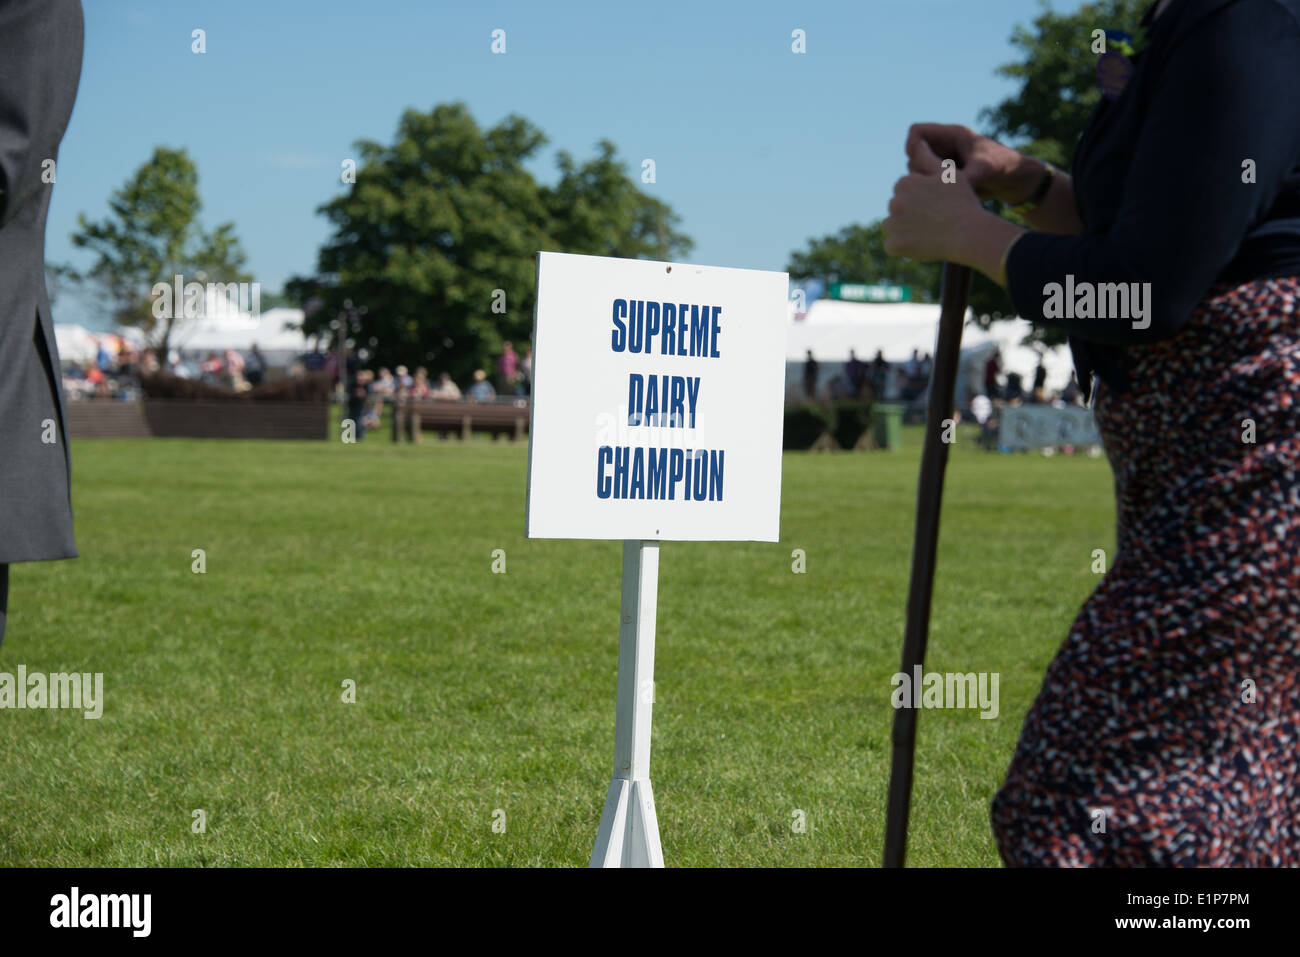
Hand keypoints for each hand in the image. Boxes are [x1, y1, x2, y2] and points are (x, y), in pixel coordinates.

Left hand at [883, 139, 984, 261]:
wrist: (968, 233)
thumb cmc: (962, 201)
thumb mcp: (948, 174)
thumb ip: (928, 158)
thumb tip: (916, 142)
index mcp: (904, 183)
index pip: (904, 191)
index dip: (920, 198)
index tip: (935, 204)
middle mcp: (894, 202)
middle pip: (897, 209)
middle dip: (910, 213)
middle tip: (933, 220)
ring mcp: (893, 225)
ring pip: (893, 227)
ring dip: (904, 230)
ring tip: (928, 232)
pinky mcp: (894, 245)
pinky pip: (892, 246)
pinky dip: (903, 248)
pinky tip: (921, 245)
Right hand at [904, 123, 1029, 203]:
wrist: (1015, 181)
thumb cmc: (1004, 167)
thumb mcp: (986, 170)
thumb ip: (964, 177)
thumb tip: (944, 187)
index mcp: (952, 135)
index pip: (917, 131)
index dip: (913, 146)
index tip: (922, 163)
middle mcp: (944, 147)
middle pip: (913, 153)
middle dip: (919, 168)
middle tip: (936, 182)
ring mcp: (943, 162)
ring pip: (917, 170)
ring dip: (924, 180)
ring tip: (944, 189)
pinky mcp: (945, 177)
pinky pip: (927, 181)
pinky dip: (931, 189)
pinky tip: (946, 195)